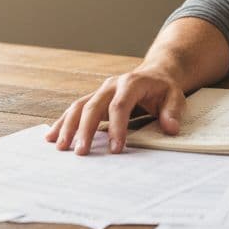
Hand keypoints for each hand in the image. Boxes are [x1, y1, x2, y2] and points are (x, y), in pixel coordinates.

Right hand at [45, 65, 185, 155]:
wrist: (155, 74)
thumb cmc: (164, 89)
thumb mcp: (175, 96)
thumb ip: (172, 111)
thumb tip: (170, 128)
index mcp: (131, 83)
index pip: (120, 105)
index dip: (117, 127)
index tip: (115, 149)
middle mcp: (111, 85)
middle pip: (93, 106)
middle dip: (86, 130)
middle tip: (81, 153)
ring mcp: (100, 91)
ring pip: (79, 107)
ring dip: (68, 127)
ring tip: (60, 147)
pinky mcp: (94, 99)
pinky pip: (75, 109)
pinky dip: (63, 122)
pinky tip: (52, 136)